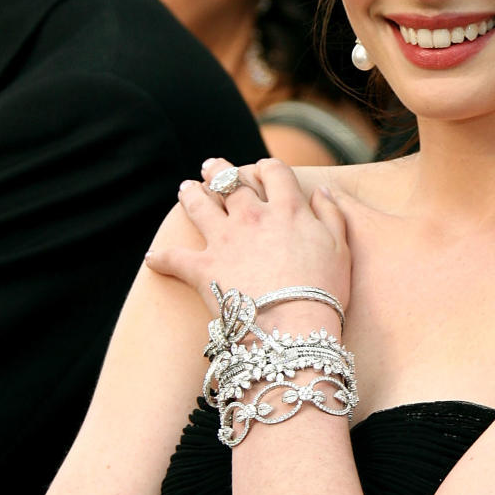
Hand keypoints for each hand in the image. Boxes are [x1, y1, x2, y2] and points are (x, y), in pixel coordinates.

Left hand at [146, 157, 351, 316]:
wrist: (294, 327)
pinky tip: (153, 259)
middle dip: (219, 171)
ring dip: (191, 194)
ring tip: (186, 189)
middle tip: (211, 167)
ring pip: (199, 205)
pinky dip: (161, 259)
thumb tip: (321, 190)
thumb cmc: (325, 291)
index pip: (274, 172)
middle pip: (230, 181)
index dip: (266, 168)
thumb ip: (331, 214)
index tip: (262, 170)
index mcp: (287, 209)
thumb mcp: (341, 248)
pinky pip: (173, 258)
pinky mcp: (202, 268)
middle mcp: (252, 216)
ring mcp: (224, 240)